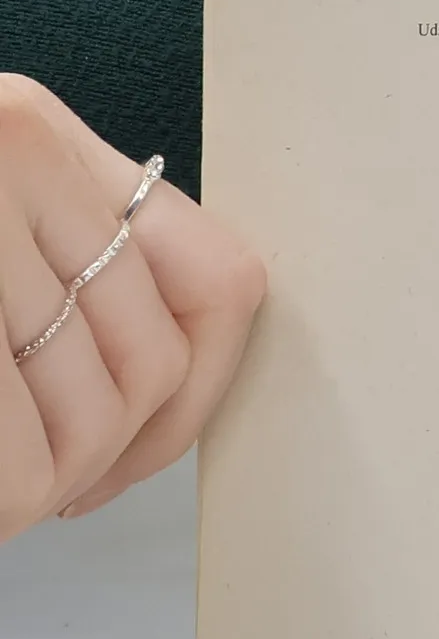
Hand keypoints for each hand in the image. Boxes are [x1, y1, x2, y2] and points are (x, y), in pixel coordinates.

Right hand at [0, 75, 264, 539]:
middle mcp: (19, 155)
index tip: (144, 447)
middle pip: (149, 357)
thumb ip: (58, 269)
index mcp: (39, 140)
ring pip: (86, 407)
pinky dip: (9, 489)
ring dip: (40, 483)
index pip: (217, 279)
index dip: (198, 391)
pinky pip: (18, 439)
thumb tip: (145, 395)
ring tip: (6, 498)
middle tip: (46, 494)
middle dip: (107, 454)